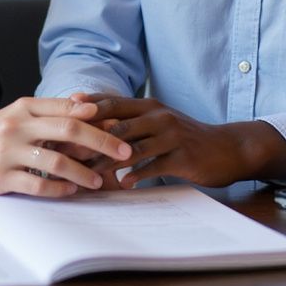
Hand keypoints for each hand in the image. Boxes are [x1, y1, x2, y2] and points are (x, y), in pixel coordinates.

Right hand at [0, 97, 133, 197]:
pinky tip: (71, 192)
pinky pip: (37, 184)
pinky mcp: (0, 177)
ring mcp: (8, 151)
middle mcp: (17, 125)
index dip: (96, 118)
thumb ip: (49, 110)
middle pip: (68, 129)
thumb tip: (86, 102)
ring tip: (99, 180)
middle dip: (101, 141)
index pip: (67, 108)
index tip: (120, 126)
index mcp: (24, 106)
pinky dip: (58, 189)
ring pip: (56, 160)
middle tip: (124, 152)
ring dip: (83, 172)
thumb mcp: (18, 115)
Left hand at [79, 95, 285, 187]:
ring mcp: (170, 134)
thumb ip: (129, 124)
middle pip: (115, 121)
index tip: (58, 117)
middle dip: (87, 135)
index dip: (84, 108)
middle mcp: (156, 114)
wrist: (227, 148)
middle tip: (63, 148)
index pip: (109, 102)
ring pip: (132, 144)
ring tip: (86, 171)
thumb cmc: (184, 138)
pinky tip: (122, 184)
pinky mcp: (183, 155)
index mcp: (146, 105)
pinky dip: (137, 174)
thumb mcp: (156, 124)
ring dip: (106, 159)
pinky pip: (155, 164)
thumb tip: (92, 132)